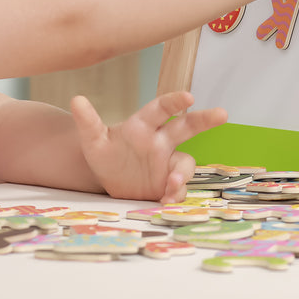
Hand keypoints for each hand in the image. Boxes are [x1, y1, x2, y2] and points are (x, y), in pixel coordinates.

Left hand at [70, 91, 226, 202]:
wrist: (107, 179)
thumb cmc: (104, 153)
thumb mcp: (93, 140)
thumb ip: (87, 122)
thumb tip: (76, 100)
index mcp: (144, 126)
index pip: (161, 109)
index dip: (175, 102)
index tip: (188, 98)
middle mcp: (161, 141)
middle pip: (187, 127)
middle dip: (205, 119)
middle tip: (222, 114)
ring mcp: (167, 163)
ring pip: (185, 164)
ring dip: (181, 175)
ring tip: (171, 186)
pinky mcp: (168, 184)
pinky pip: (179, 188)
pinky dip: (175, 194)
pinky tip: (166, 201)